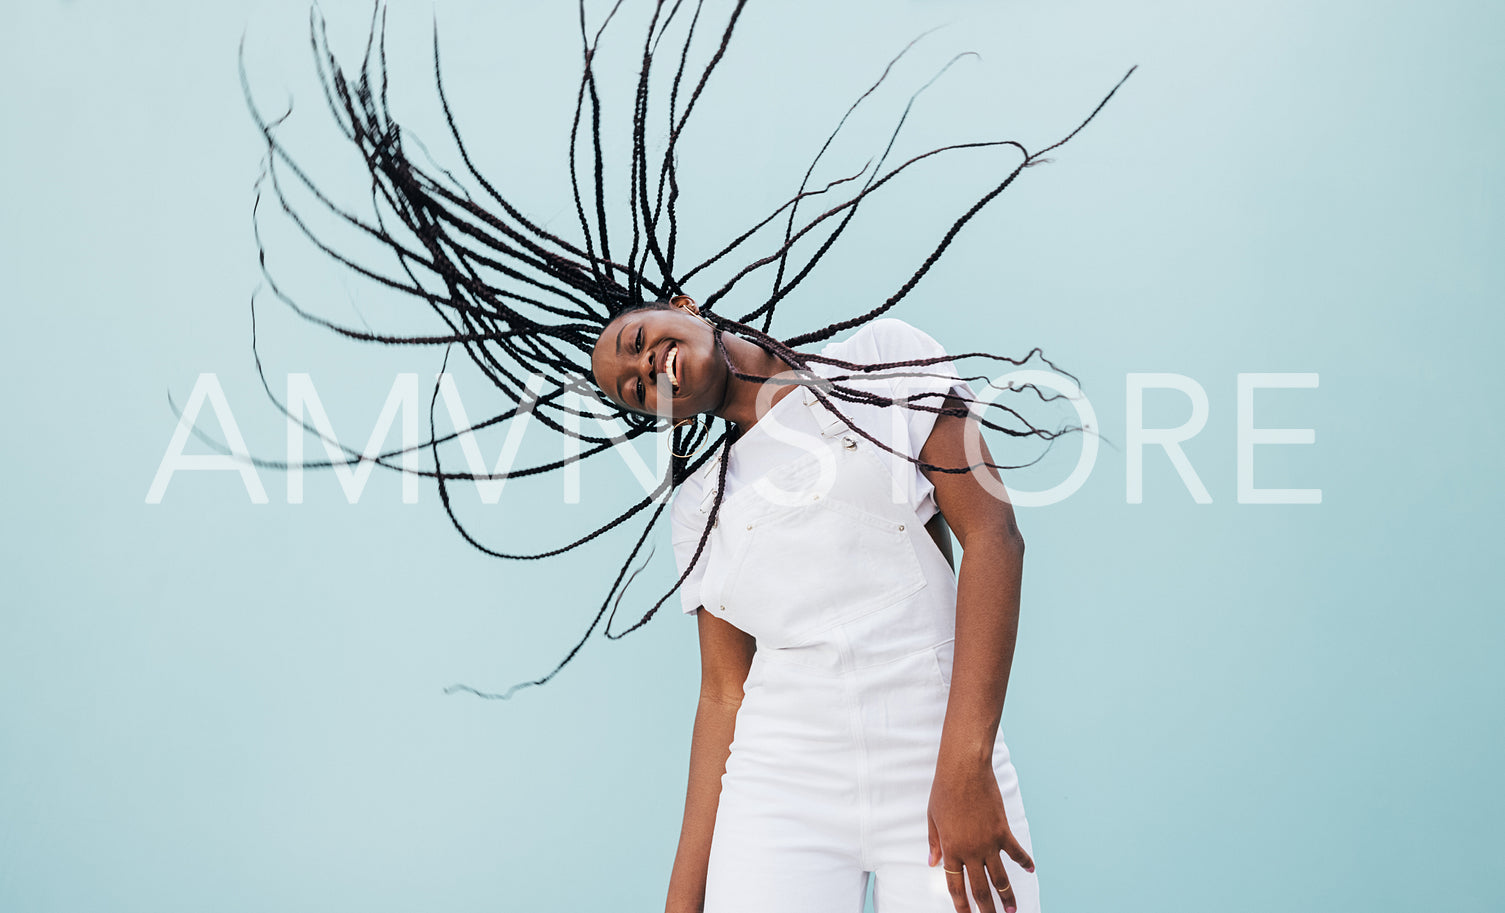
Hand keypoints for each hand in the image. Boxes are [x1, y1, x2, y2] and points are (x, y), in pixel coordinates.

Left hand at [926, 759, 1034, 912]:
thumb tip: (932, 863)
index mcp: (950, 849)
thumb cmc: (944, 791)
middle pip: (980, 889)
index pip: (955, 886)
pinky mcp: (1002, 832)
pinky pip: (1016, 853)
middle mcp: (970, 851)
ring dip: (1007, 897)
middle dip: (987, 909)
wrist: (964, 770)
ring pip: (1000, 878)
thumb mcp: (932, 818)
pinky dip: (1024, 862)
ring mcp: (988, 843)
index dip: (961, 905)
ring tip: (1012, 910)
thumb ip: (935, 843)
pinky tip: (1030, 870)